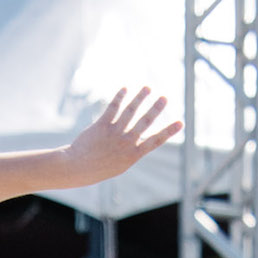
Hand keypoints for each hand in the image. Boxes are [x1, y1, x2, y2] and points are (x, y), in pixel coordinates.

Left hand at [60, 88, 180, 185]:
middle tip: (164, 98)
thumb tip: (140, 137)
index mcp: (133, 155)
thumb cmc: (99, 169)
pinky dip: (120, 97)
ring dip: (140, 98)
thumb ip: (131, 151)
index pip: (155, 141)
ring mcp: (114, 133)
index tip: (180, 123)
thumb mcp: (119, 165)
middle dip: (155, 109)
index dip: (168, 131)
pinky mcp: (102, 125)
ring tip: (147, 88)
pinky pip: (113, 108)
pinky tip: (125, 89)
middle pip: (144, 122)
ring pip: (130, 112)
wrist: (77, 168)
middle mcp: (126, 142)